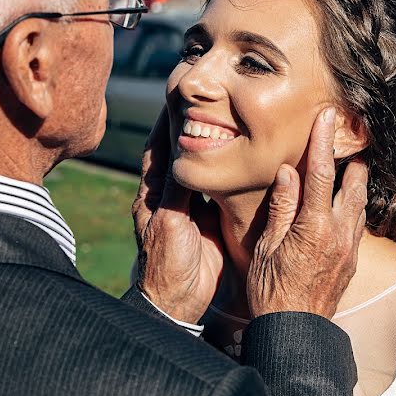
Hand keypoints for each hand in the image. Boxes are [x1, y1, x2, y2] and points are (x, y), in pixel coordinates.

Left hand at [132, 108, 224, 323]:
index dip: (166, 121)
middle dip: (192, 128)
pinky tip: (242, 158)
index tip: (176, 95)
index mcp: (153, 192)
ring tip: (230, 121)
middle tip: (208, 101)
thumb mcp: (170, 221)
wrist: (178, 300)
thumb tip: (185, 154)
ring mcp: (191, 207)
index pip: (157, 147)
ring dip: (213, 148)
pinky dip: (228, 173)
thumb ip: (178, 189)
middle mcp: (170, 195)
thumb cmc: (166, 263)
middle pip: (181, 153)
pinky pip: (219, 190)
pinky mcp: (209, 220)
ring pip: (202, 169)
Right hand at [247, 107, 368, 318]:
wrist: (296, 331)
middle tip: (350, 132)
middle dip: (352, 156)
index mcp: (314, 226)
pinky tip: (347, 200)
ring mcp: (350, 247)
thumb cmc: (271, 291)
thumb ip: (281, 206)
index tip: (327, 116)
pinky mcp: (353, 259)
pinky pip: (359, 222)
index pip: (322, 173)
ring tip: (352, 161)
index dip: (323, 141)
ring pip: (361, 202)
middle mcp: (339, 233)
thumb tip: (287, 171)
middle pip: (354, 183)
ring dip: (357, 180)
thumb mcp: (265, 246)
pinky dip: (355, 203)